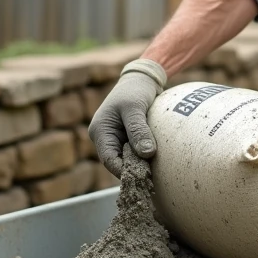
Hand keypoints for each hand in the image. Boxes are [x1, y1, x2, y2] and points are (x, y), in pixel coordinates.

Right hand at [88, 59, 166, 176]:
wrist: (143, 78)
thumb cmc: (135, 90)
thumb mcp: (135, 107)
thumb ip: (139, 130)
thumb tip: (146, 154)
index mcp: (100, 131)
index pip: (109, 159)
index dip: (124, 170)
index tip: (142, 176)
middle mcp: (106, 138)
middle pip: (118, 162)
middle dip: (133, 170)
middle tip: (152, 179)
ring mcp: (118, 138)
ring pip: (127, 159)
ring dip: (140, 165)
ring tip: (156, 175)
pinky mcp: (129, 138)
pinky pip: (135, 153)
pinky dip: (144, 158)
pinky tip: (157, 165)